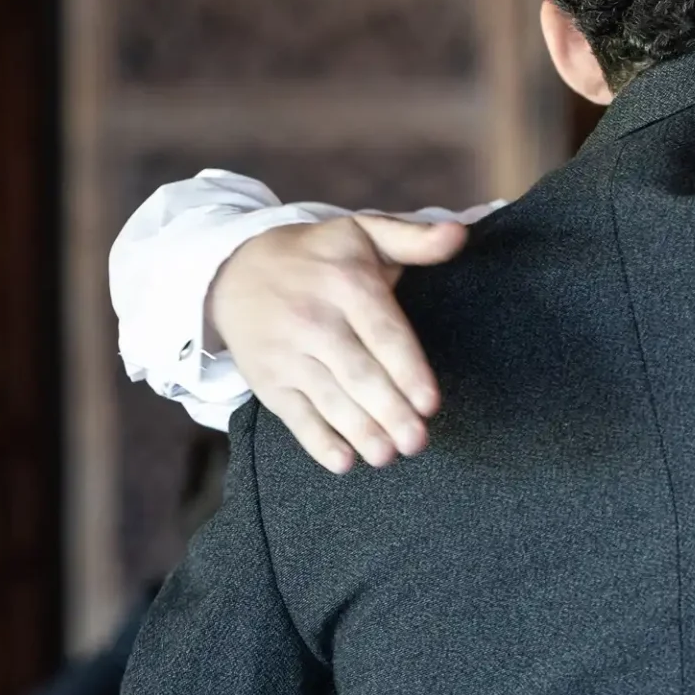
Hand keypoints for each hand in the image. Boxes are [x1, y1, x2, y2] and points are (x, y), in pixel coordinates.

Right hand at [208, 215, 467, 472]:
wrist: (234, 269)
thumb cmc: (318, 255)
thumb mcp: (364, 232)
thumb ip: (415, 238)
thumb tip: (460, 235)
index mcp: (347, 285)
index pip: (383, 334)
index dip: (407, 370)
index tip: (430, 403)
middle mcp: (315, 321)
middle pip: (358, 374)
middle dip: (389, 412)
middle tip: (418, 442)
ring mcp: (287, 354)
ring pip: (329, 399)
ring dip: (360, 432)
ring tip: (388, 456)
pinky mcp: (268, 380)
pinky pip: (294, 415)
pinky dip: (317, 441)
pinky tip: (343, 462)